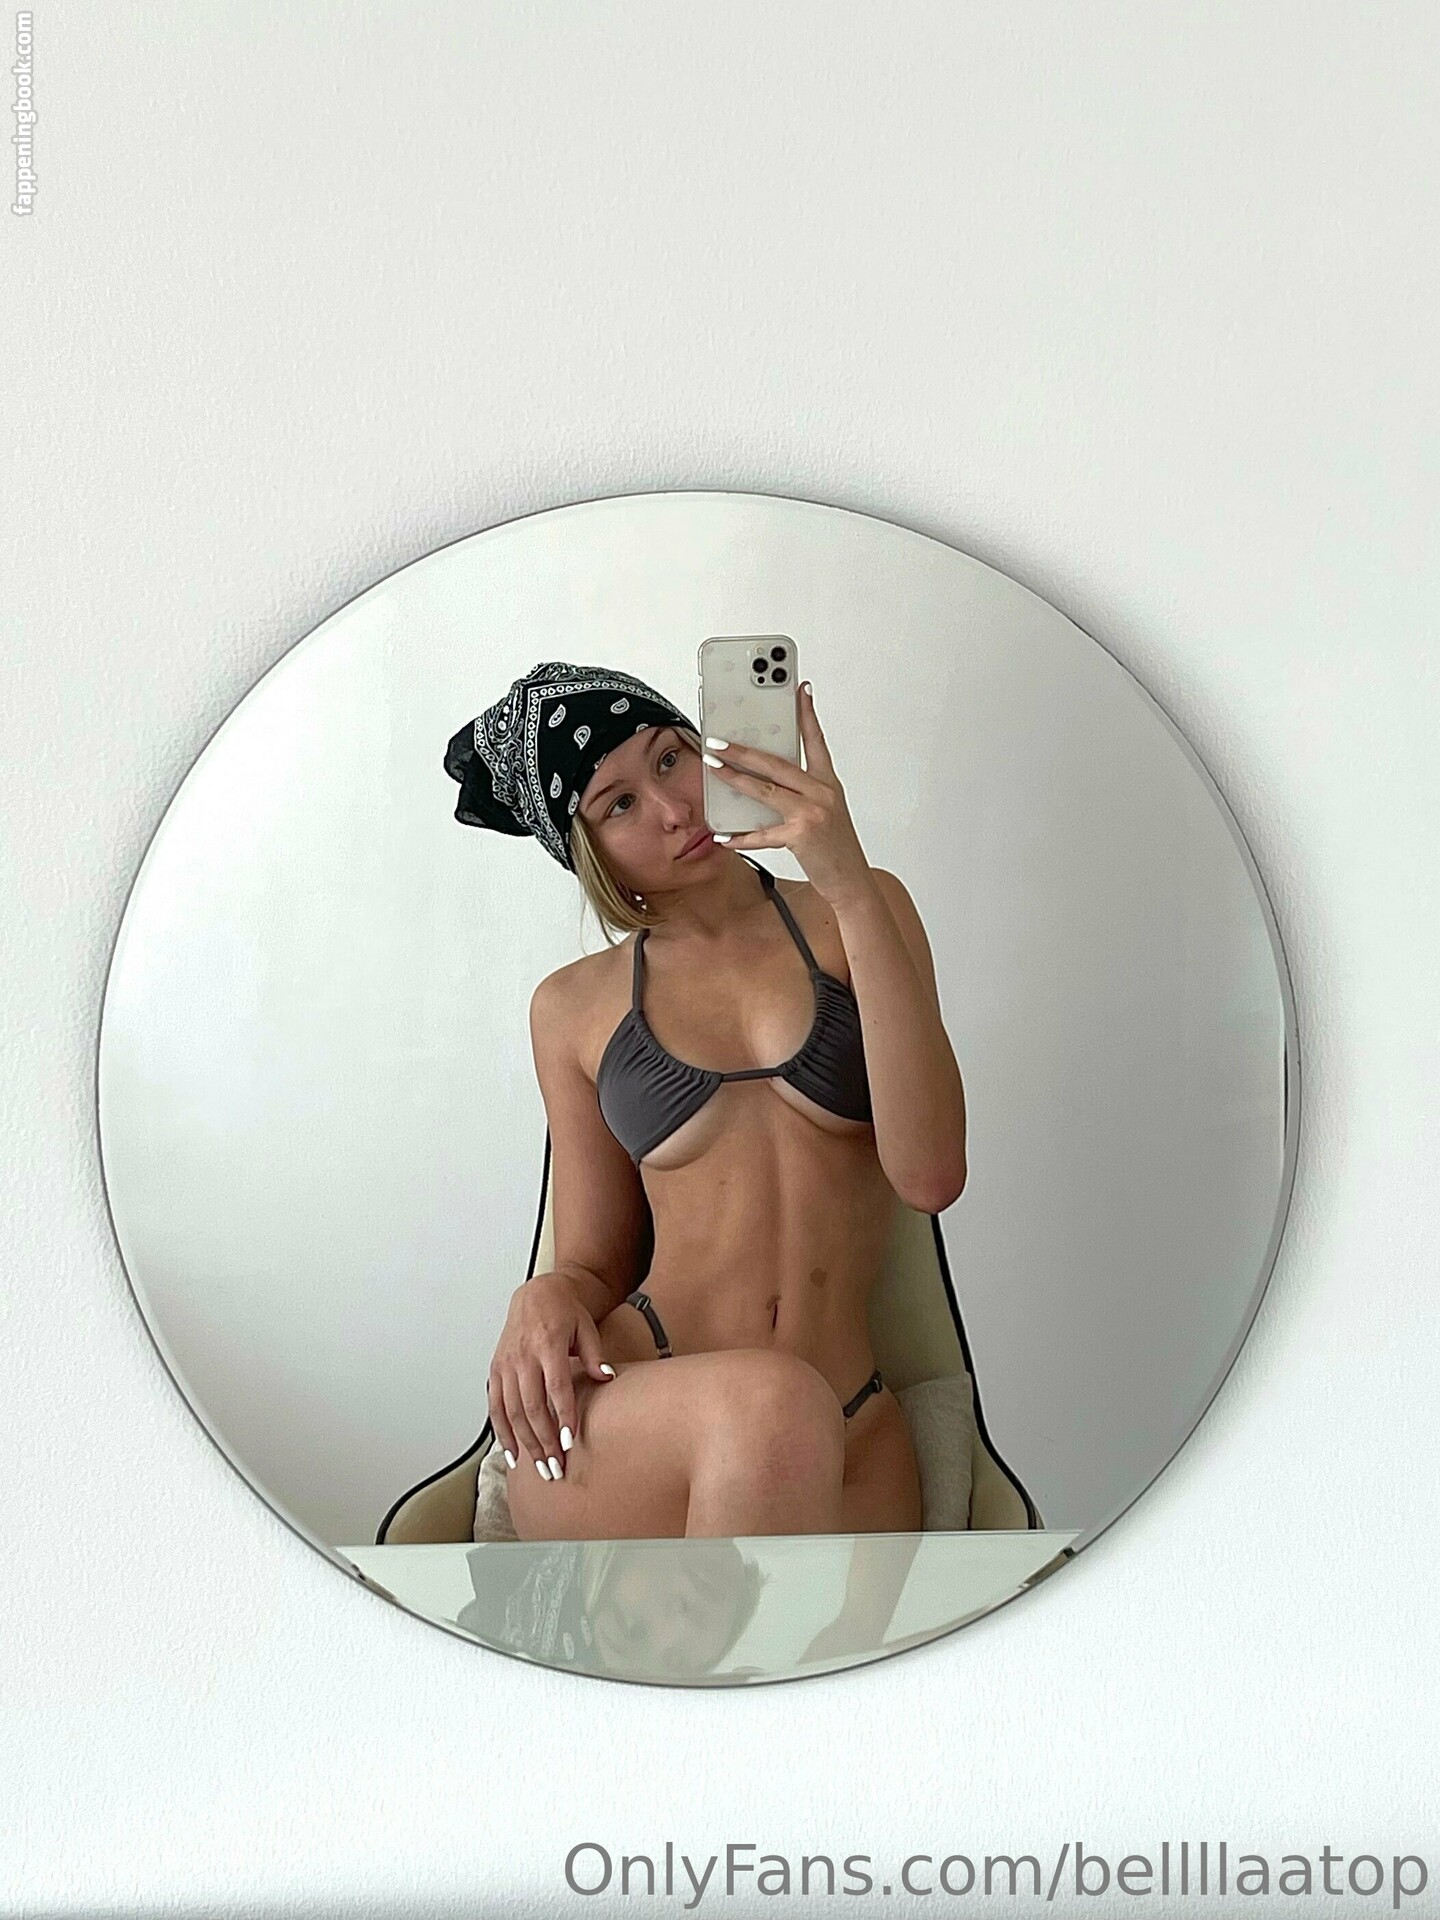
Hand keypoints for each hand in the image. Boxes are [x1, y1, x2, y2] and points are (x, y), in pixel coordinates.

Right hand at [487, 1270, 614, 1482]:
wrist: (537, 1295)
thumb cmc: (564, 1312)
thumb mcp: (586, 1328)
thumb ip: (596, 1355)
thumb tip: (607, 1378)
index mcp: (547, 1344)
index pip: (555, 1386)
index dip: (562, 1415)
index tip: (569, 1441)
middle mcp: (522, 1356)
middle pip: (531, 1406)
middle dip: (543, 1441)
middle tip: (556, 1467)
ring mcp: (506, 1365)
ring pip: (512, 1411)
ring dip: (525, 1443)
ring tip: (540, 1468)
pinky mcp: (495, 1371)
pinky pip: (495, 1407)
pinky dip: (502, 1432)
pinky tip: (513, 1454)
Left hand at [702, 682, 874, 908]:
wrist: (852, 880)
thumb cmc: (836, 847)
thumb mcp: (825, 811)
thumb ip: (800, 792)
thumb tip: (762, 780)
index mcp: (828, 783)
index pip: (815, 740)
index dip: (806, 713)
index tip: (798, 689)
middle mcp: (822, 793)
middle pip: (777, 763)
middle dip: (744, 749)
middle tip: (718, 740)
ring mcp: (812, 813)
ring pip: (766, 789)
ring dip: (735, 777)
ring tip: (713, 767)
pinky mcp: (801, 835)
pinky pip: (763, 834)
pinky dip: (742, 836)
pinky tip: (724, 835)